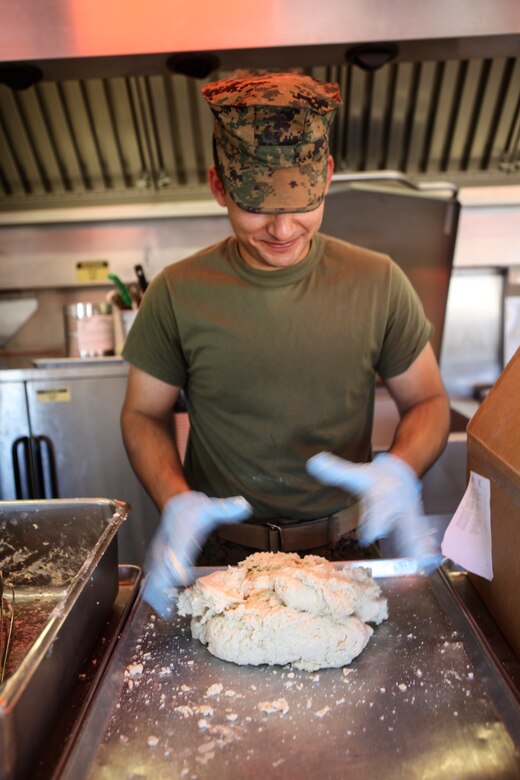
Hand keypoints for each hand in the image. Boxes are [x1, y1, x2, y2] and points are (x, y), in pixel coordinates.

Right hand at [142, 491, 251, 617]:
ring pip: (153, 575)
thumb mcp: (211, 507)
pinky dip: (155, 591)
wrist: (176, 506)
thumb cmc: (195, 510)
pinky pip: (153, 577)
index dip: (177, 563)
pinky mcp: (157, 560)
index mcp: (180, 534)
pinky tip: (162, 605)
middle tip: (169, 607)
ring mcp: (159, 553)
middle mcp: (167, 545)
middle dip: (162, 587)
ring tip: (165, 611)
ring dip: (156, 593)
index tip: (181, 577)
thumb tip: (244, 506)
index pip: (176, 549)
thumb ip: (226, 509)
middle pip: (160, 567)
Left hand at [306, 451, 441, 574]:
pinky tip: (429, 563)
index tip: (368, 536)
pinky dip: (425, 549)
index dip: (373, 524)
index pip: (378, 511)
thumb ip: (337, 471)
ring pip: (414, 532)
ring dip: (417, 547)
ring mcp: (409, 517)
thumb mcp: (357, 474)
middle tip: (408, 555)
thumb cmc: (375, 478)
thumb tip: (313, 462)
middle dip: (402, 538)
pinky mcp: (415, 525)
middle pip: (400, 523)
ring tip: (422, 562)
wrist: (402, 472)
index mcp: (383, 497)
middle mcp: (397, 508)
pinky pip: (421, 537)